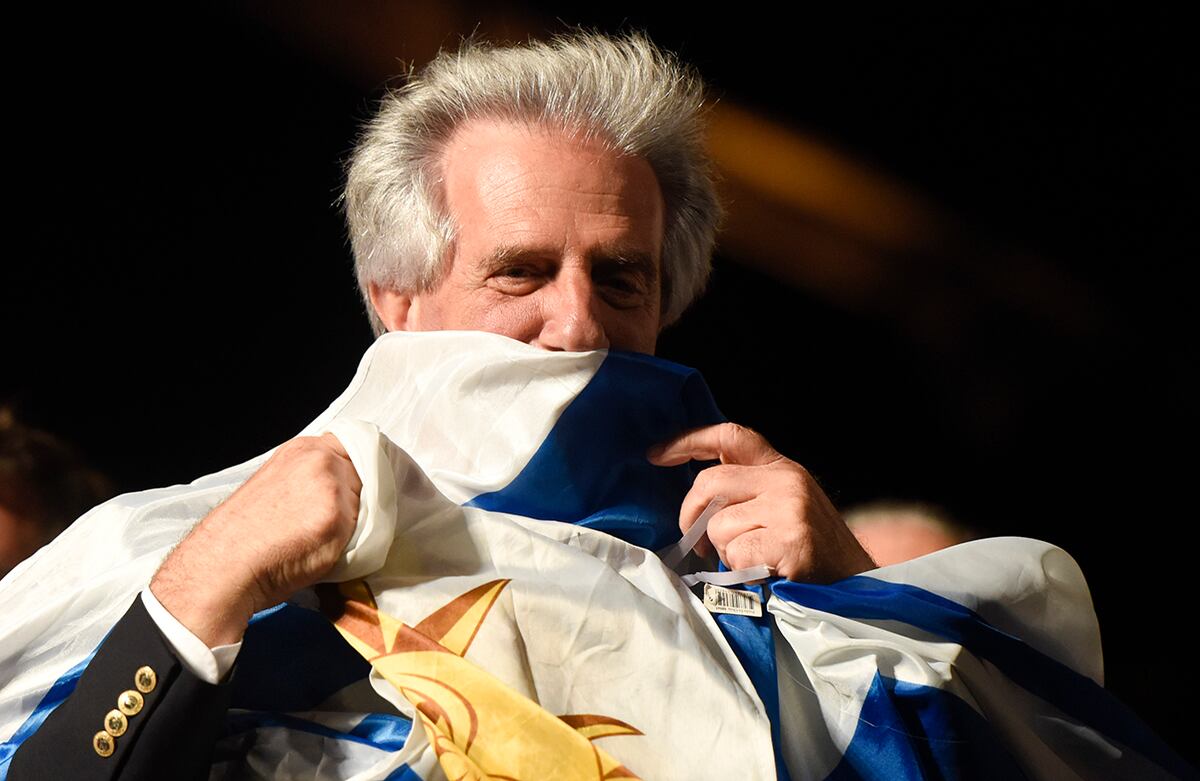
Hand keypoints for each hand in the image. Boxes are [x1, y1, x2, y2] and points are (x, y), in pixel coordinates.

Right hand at [150, 433, 361, 645]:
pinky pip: (368, 530)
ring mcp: (329, 485)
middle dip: (362, 498)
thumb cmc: (246, 535)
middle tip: (336, 524)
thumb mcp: (280, 484)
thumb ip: (314, 476)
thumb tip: (348, 486)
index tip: (365, 491)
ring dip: (359, 522)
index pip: (357, 447)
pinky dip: (355, 543)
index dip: (365, 471)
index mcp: (303, 449)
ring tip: (323, 540)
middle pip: (369, 475)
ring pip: (371, 503)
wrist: (224, 566)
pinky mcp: (336, 516)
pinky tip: (325, 551)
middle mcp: (319, 459)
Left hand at [648, 423, 873, 582]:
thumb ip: (748, 495)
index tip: (655, 454)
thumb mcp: (784, 510)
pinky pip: (736, 553)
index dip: (687, 441)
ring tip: (754, 562)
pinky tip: (766, 574)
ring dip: (725, 553)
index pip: (730, 436)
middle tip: (697, 545)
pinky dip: (741, 572)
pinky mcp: (791, 538)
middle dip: (691, 516)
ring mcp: (791, 507)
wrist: (856, 588)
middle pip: (709, 483)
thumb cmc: (811, 555)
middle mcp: (787, 480)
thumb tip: (696, 503)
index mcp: (783, 469)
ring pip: (719, 525)